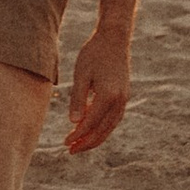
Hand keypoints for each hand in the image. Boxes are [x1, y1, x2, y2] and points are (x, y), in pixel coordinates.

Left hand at [62, 26, 133, 153]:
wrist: (114, 39)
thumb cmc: (94, 54)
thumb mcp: (81, 75)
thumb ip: (78, 99)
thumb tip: (74, 123)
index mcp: (108, 96)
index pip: (91, 123)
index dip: (78, 135)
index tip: (65, 143)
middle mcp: (119, 101)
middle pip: (102, 130)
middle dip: (86, 142)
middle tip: (70, 150)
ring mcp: (124, 99)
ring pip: (110, 127)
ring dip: (95, 137)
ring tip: (79, 144)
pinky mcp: (123, 96)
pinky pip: (113, 118)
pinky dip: (102, 127)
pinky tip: (89, 129)